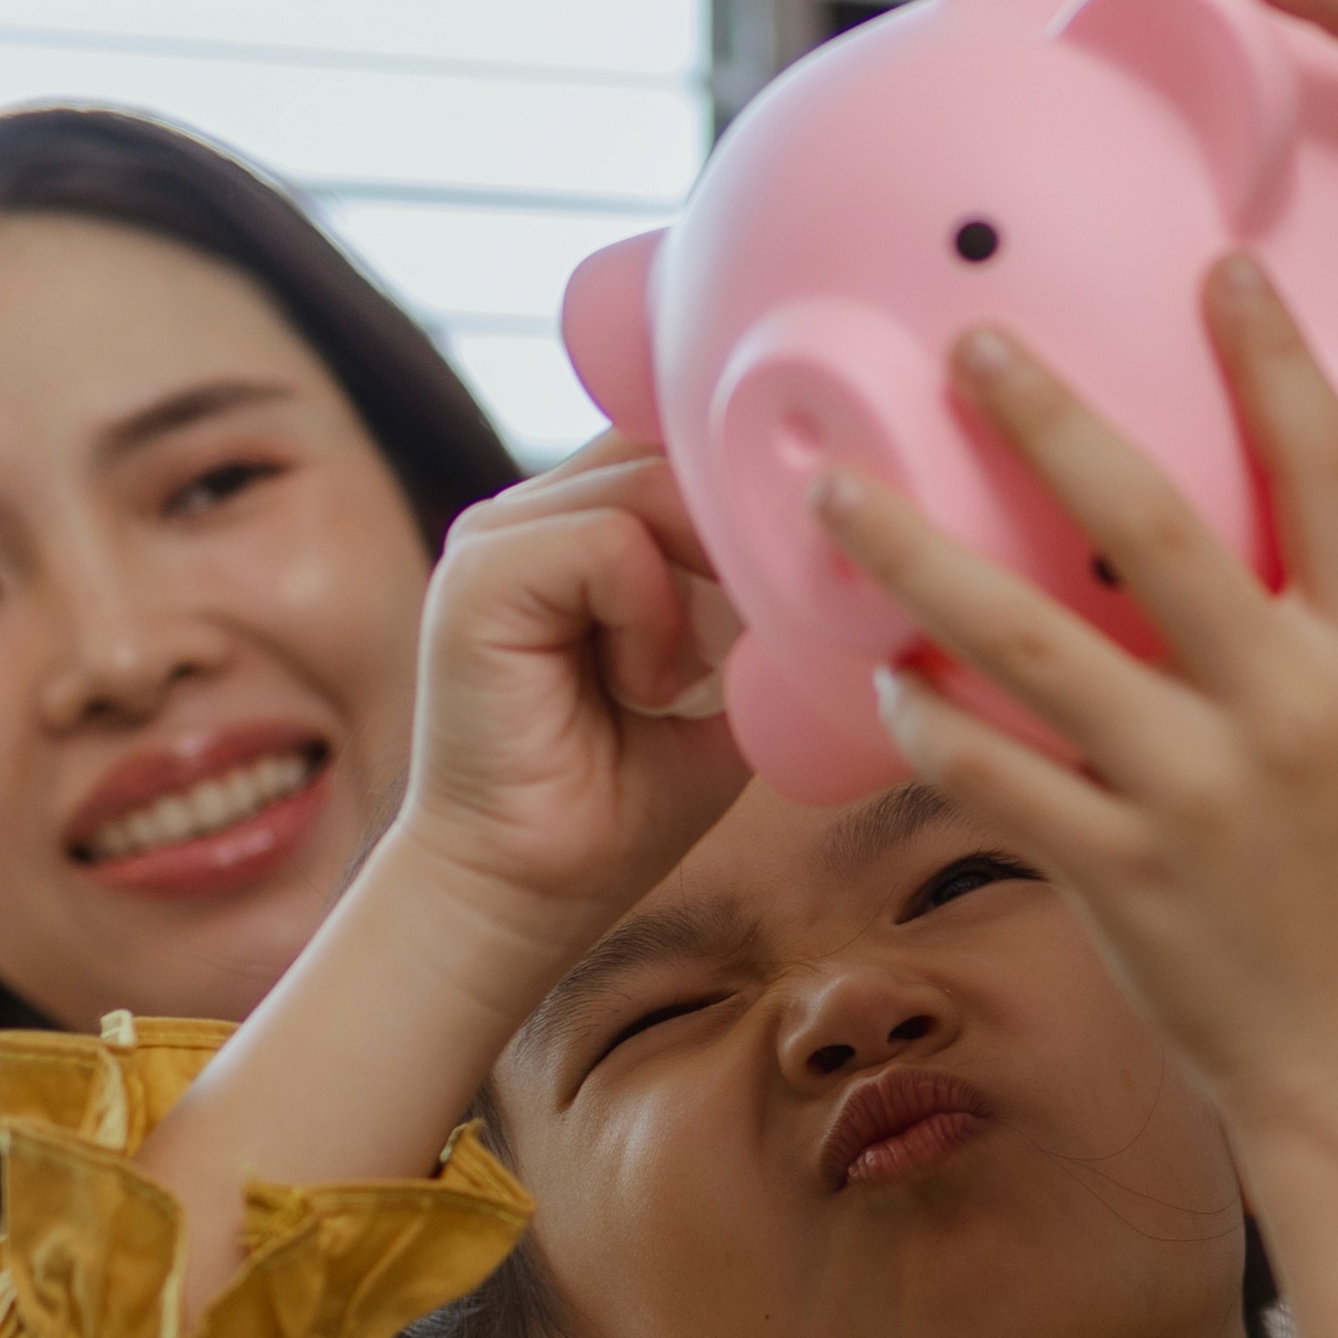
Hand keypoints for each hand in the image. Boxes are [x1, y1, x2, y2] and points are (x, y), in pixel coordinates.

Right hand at [130, 444, 747, 1318]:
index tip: (806, 565)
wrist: (527, 893)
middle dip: (740, 528)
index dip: (750, 490)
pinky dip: (652, 616)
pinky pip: (608, 541)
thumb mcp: (725, 688)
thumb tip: (856, 558)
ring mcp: (499, 534)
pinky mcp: (480, 573)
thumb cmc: (620, 804)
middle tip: (760, 632)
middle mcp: (534, 512)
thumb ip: (762, 611)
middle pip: (673, 446)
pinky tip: (644, 686)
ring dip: (699, 584)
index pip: (683, 444)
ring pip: (650, 484)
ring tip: (680, 680)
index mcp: (581, 525)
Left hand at [828, 252, 1337, 1148]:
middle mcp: (1284, 714)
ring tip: (840, 493)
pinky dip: (930, 726)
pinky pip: (996, 779)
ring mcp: (1191, 796)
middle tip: (973, 343)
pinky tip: (879, 674)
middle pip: (1156, 531)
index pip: (1334, 475)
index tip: (1219, 268)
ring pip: (1034, 649)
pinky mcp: (1116, 874)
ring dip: (924, 561)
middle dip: (1055, 424)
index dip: (1276, 363)